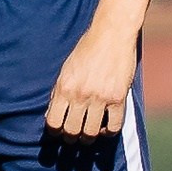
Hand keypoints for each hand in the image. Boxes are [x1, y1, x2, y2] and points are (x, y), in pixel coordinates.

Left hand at [45, 18, 137, 140]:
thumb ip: (59, 91)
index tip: (60, 131)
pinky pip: (113, 126)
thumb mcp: (66, 69)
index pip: (54, 123)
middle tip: (75, 135)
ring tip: (91, 133)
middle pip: (72, 131)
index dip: (56, 131)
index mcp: (64, 87)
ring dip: (89, 137)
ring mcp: (100, 97)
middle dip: (72, 137)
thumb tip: (52, 115)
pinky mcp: (119, 98)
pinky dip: (108, 132)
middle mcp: (80, 94)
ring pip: (91, 133)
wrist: (112, 33)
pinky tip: (106, 128)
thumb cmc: (87, 49)